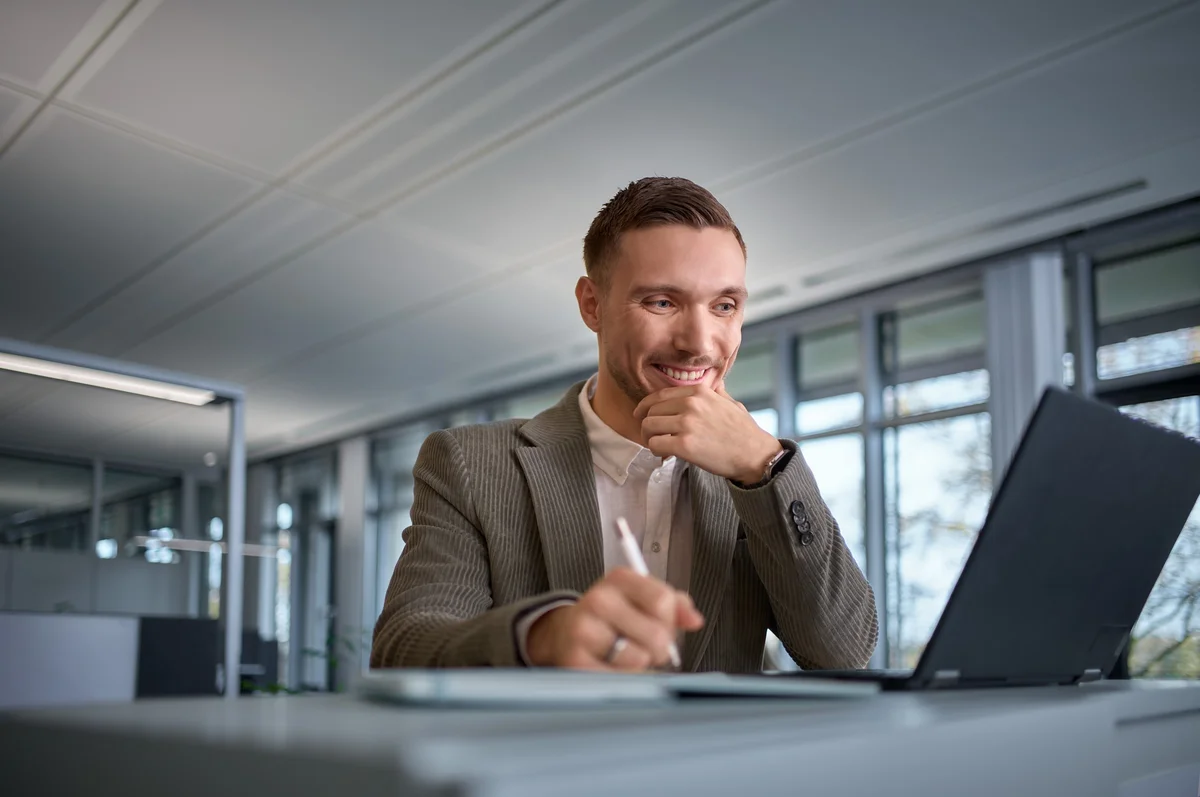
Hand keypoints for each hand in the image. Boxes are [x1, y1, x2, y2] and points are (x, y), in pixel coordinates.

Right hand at [525, 568, 703, 669]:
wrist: (566, 633)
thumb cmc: (614, 617)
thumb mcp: (642, 599)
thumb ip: (674, 605)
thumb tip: (695, 620)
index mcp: (619, 579)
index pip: (664, 601)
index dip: (669, 619)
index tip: (659, 621)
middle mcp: (598, 599)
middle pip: (657, 635)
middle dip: (659, 647)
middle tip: (643, 645)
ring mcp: (583, 630)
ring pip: (639, 659)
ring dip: (639, 664)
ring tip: (624, 655)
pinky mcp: (574, 661)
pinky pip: (620, 679)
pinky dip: (623, 679)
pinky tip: (612, 667)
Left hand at [633, 383, 782, 483]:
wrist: (754, 454)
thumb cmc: (743, 431)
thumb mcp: (731, 403)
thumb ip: (718, 392)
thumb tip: (717, 383)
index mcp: (699, 392)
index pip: (659, 395)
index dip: (646, 406)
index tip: (642, 415)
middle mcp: (690, 404)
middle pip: (651, 411)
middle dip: (648, 425)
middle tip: (653, 436)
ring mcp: (687, 424)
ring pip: (649, 427)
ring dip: (649, 438)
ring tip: (658, 445)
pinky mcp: (684, 445)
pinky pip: (655, 444)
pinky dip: (656, 450)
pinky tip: (665, 454)